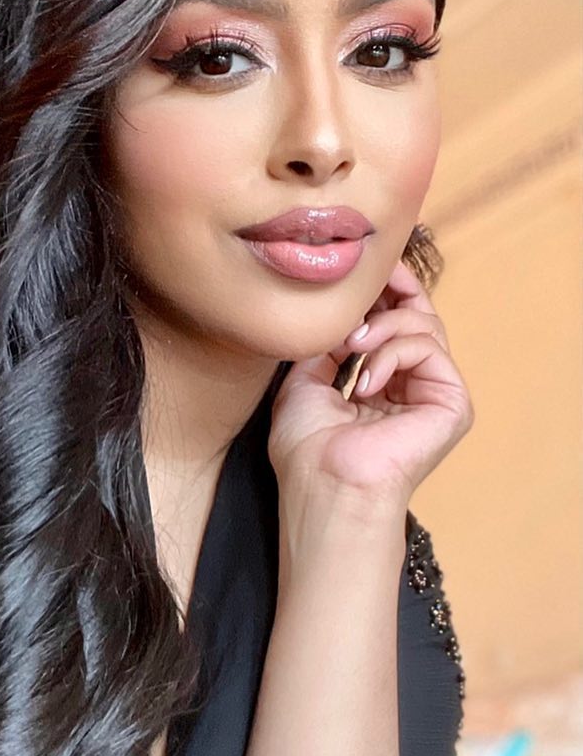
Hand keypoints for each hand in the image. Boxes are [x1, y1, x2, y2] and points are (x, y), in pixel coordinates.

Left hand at [267, 256, 473, 509]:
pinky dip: (394, 352)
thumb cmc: (308, 448)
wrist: (324, 485)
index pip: (393, 321)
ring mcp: (434, 393)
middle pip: (418, 314)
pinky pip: (429, 347)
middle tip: (363, 288)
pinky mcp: (452, 403)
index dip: (383, 289)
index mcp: (380, 380)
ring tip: (352, 348)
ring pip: (424, 324)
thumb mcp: (304, 379)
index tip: (363, 270)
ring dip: (382, 327)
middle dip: (390, 292)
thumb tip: (343, 307)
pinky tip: (367, 381)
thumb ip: (327, 341)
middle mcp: (411, 385)